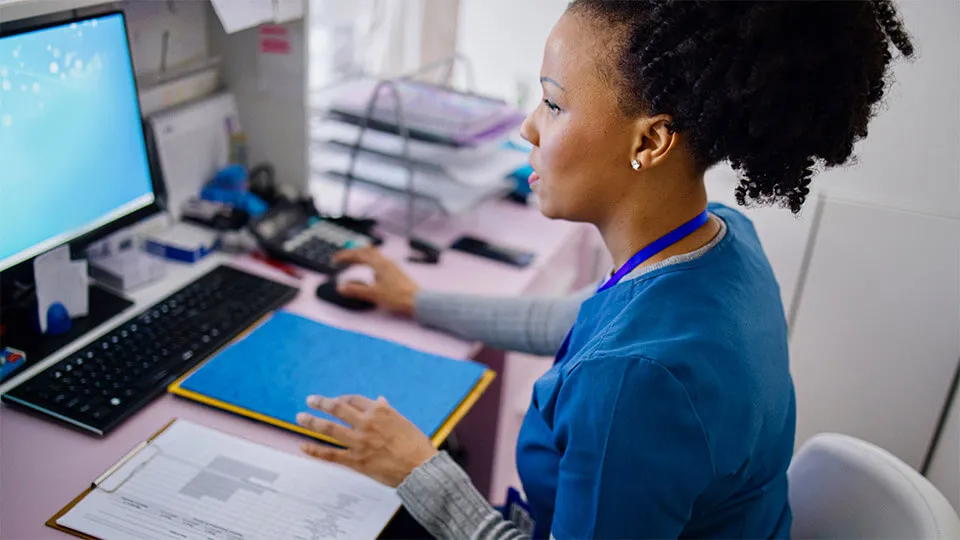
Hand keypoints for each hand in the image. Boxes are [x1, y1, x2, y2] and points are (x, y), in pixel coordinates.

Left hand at [297, 395, 437, 487]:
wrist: (419, 468)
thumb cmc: (416, 445)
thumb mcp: (403, 422)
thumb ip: (388, 411)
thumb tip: (379, 400)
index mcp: (379, 411)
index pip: (354, 400)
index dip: (342, 398)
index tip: (335, 400)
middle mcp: (366, 423)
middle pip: (338, 409)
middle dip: (321, 403)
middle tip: (310, 400)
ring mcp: (359, 442)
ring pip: (329, 429)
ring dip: (312, 422)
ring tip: (300, 417)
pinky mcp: (355, 461)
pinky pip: (331, 454)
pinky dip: (315, 450)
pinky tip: (303, 446)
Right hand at [331, 247, 419, 316]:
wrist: (418, 301)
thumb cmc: (398, 297)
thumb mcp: (373, 294)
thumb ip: (356, 290)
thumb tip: (341, 287)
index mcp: (380, 264)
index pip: (359, 254)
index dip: (345, 256)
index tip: (335, 259)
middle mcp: (386, 262)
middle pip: (366, 251)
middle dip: (352, 253)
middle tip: (342, 258)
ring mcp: (392, 267)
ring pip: (373, 255)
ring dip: (361, 256)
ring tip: (353, 261)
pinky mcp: (395, 273)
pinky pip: (379, 262)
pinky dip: (369, 262)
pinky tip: (370, 271)